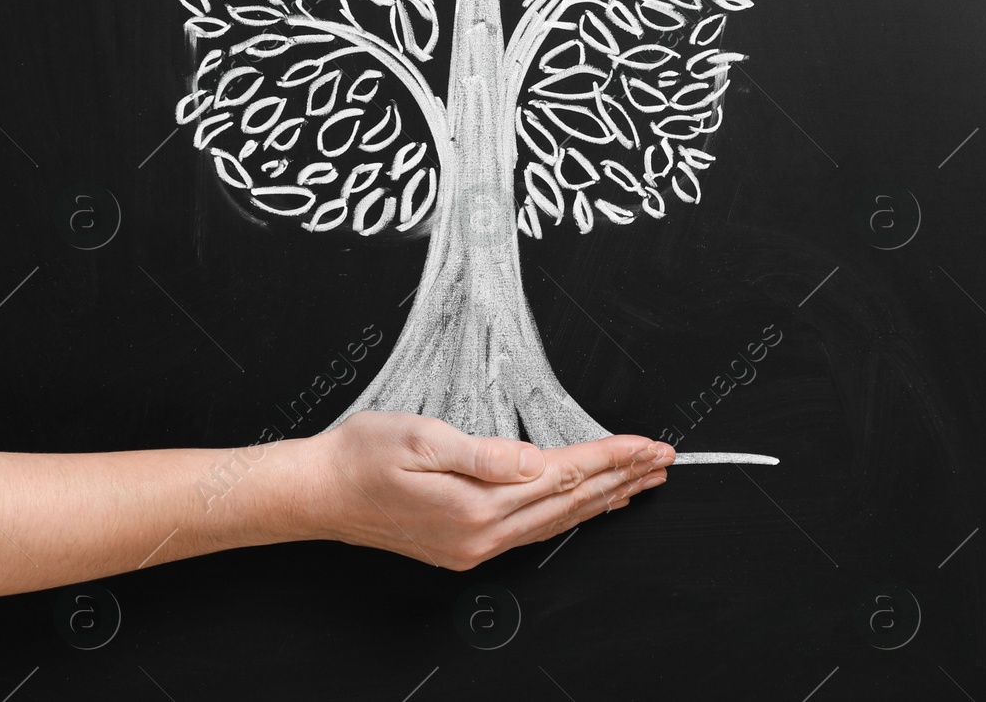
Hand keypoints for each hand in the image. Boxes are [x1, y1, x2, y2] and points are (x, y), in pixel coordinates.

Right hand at [298, 411, 673, 569]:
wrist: (321, 492)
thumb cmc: (363, 455)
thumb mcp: (421, 437)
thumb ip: (483, 453)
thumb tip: (536, 461)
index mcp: (477, 504)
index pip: (563, 474)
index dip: (610, 456)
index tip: (647, 444)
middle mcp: (483, 535)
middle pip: (570, 503)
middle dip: (621, 479)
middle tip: (664, 462)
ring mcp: (475, 547)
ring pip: (556, 521)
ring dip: (602, 499)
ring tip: (640, 484)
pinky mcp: (464, 547)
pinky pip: (532, 530)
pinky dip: (567, 513)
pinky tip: (581, 505)